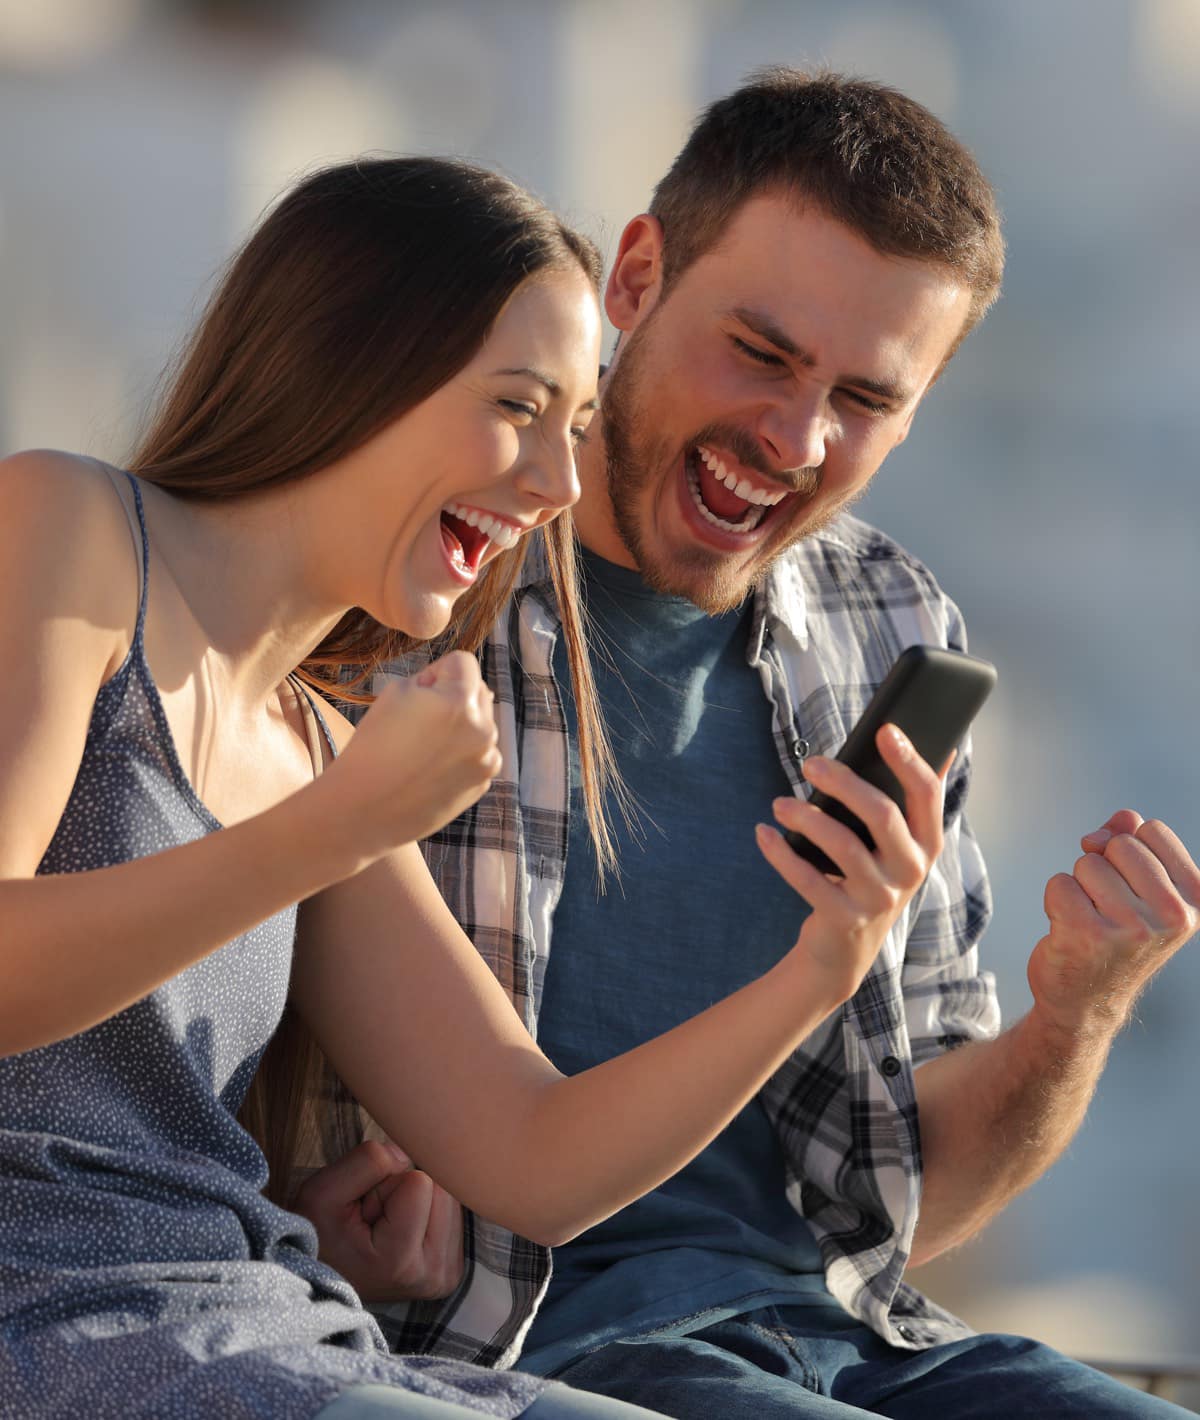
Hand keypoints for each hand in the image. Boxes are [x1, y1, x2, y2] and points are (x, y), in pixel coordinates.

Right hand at [291, 1139, 465, 1303]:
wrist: (318, 1279)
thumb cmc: (318, 1235)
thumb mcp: (322, 1191)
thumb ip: (368, 1161)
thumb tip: (408, 1153)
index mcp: (400, 1261)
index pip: (420, 1182)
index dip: (387, 1185)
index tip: (365, 1214)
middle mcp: (432, 1275)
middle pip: (441, 1188)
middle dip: (405, 1192)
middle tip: (374, 1221)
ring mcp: (446, 1276)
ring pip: (448, 1198)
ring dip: (417, 1202)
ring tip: (385, 1229)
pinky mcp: (452, 1271)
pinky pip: (451, 1214)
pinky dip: (426, 1214)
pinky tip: (401, 1234)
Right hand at [325, 651, 501, 865]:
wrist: (363, 809)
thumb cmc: (373, 745)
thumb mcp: (396, 692)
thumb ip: (433, 680)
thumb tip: (462, 688)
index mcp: (461, 702)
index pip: (462, 662)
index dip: (435, 672)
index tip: (415, 696)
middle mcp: (484, 731)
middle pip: (477, 692)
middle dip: (453, 698)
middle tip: (417, 723)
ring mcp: (486, 761)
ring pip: (480, 725)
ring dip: (460, 727)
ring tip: (422, 749)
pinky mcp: (481, 784)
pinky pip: (478, 755)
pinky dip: (460, 755)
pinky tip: (430, 769)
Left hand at [756, 725, 947, 1001]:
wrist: (847, 950)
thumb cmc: (869, 879)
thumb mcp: (897, 847)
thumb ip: (912, 803)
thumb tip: (944, 749)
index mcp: (926, 844)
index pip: (927, 794)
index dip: (908, 760)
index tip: (885, 730)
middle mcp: (910, 870)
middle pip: (882, 813)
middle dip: (843, 782)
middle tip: (809, 762)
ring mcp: (878, 897)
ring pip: (841, 844)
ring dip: (805, 817)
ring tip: (779, 804)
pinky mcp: (844, 917)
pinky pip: (807, 879)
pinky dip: (780, 853)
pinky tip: (763, 833)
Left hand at [1028, 810, 1199, 1039]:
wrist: (1086, 1001)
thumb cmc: (1114, 936)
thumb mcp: (1139, 888)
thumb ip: (1133, 842)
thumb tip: (1124, 816)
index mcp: (1194, 899)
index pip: (1149, 830)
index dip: (1125, 848)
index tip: (1128, 884)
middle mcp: (1172, 915)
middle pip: (1117, 844)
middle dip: (1101, 867)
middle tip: (1106, 908)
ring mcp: (1131, 927)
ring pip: (1087, 862)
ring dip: (1079, 886)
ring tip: (1092, 921)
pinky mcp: (1087, 935)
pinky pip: (1059, 883)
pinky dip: (1056, 901)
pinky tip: (1070, 931)